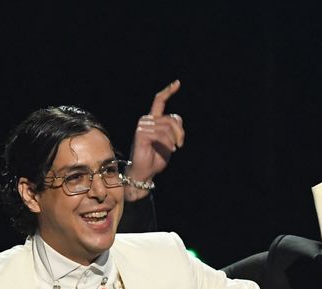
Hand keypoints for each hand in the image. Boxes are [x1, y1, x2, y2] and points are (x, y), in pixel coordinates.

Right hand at [125, 79, 184, 200]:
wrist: (145, 173)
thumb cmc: (156, 158)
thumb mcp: (169, 142)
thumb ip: (174, 129)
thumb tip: (177, 120)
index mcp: (153, 120)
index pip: (159, 101)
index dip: (168, 91)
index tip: (177, 83)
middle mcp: (146, 120)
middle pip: (170, 118)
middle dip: (180, 131)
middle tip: (181, 144)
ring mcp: (142, 126)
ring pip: (167, 127)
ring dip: (175, 139)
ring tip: (174, 148)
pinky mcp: (141, 134)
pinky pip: (161, 134)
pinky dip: (169, 143)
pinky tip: (170, 150)